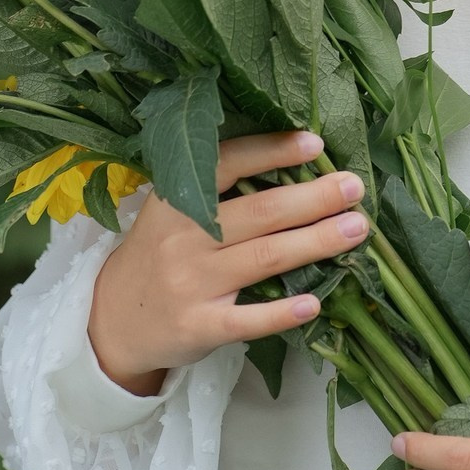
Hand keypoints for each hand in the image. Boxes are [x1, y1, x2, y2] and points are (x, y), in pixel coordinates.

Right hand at [88, 130, 367, 394]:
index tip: (315, 142)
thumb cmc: (162, 252)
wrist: (113, 318)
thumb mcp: (174, 210)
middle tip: (355, 187)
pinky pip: (246, 319)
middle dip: (314, 197)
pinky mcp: (197, 327)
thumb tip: (297, 166)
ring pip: (264, 258)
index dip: (272, 151)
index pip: (229, 163)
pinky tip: (314, 303)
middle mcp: (184, 236)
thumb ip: (220, 190)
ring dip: (315, 242)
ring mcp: (191, 283)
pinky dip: (281, 313)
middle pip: (261, 212)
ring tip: (356, 228)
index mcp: (178, 198)